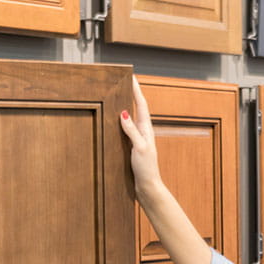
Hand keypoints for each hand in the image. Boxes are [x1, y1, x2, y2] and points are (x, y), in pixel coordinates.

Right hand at [120, 76, 162, 194]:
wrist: (148, 187)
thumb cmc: (146, 169)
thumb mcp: (139, 148)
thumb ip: (132, 131)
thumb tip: (124, 113)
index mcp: (146, 130)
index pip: (140, 105)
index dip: (136, 90)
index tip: (131, 77)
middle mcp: (143, 132)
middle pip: (136, 108)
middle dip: (131, 94)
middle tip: (125, 81)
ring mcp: (138, 139)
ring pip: (131, 118)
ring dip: (126, 106)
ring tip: (119, 95)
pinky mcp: (132, 147)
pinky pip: (126, 129)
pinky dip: (121, 121)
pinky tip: (115, 121)